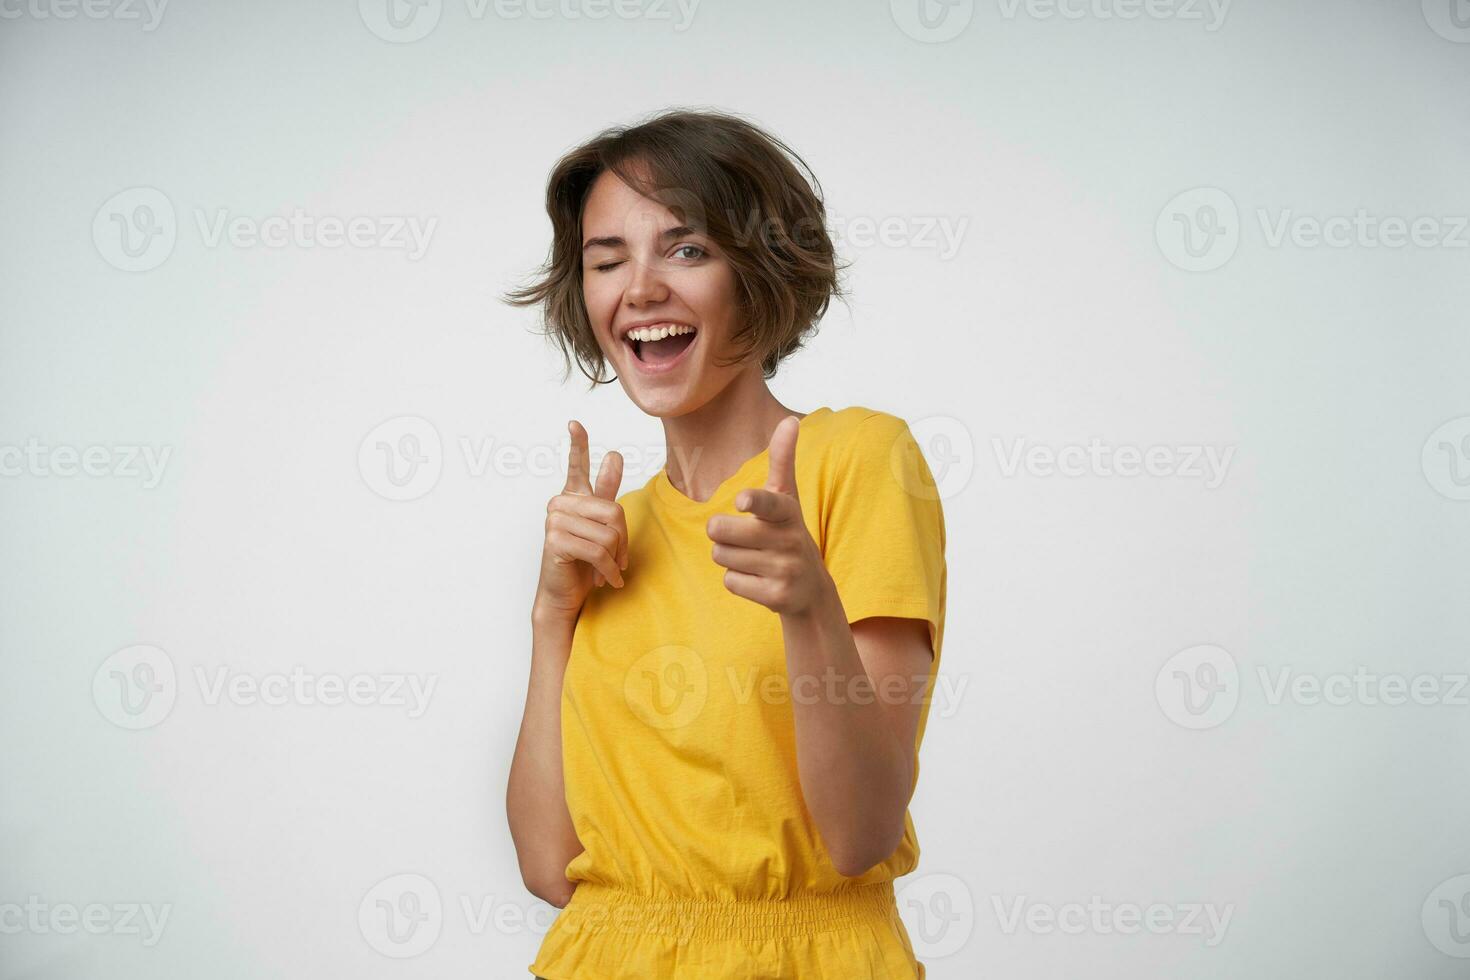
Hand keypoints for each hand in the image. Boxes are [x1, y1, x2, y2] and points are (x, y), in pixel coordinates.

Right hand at [534, 420, 628, 621]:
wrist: (565, 594)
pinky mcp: (555, 540)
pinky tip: (606, 580)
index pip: (576, 465)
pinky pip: (598, 551)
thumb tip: (614, 455)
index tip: (575, 423)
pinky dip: (608, 571)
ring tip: (608, 572)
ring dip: (615, 560)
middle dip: (623, 542)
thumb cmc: (583, 561)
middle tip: (619, 561)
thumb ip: (606, 494)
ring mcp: (555, 520)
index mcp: (573, 497)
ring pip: (608, 534)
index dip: (578, 444)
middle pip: (614, 512)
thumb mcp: (601, 527)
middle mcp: (560, 503)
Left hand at [706, 415, 830, 616]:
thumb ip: (783, 460)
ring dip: (729, 558)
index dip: (753, 501)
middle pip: (720, 532)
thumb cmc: (788, 532)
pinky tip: (758, 580)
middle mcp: (789, 540)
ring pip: (722, 557)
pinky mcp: (777, 596)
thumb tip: (790, 419)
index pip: (768, 503)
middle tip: (742, 537)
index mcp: (788, 512)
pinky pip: (731, 582)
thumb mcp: (787, 498)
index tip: (743, 501)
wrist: (811, 589)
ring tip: (754, 558)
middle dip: (721, 534)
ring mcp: (785, 570)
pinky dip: (738, 581)